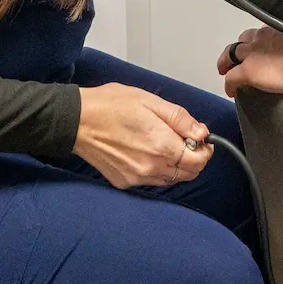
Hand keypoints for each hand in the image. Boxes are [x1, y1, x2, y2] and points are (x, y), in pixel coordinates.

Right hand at [72, 84, 211, 189]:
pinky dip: (156, 170)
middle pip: (188, 174)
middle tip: (187, 141)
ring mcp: (136, 178)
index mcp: (162, 146)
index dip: (205, 150)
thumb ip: (180, 119)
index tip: (201, 140)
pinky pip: (150, 181)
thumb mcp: (151, 102)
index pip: (198, 161)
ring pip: (170, 179)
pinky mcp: (124, 182)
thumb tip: (201, 132)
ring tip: (164, 144)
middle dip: (194, 159)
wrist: (77, 121)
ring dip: (176, 166)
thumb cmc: (111, 105)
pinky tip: (146, 152)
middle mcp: (151, 167)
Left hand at [216, 27, 282, 95]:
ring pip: (231, 54)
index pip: (263, 31)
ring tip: (225, 70)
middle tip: (237, 56)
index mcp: (279, 27)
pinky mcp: (248, 71)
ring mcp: (253, 53)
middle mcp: (263, 36)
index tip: (260, 45)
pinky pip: (231, 78)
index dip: (258, 39)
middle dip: (239, 47)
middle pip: (243, 39)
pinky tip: (231, 91)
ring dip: (227, 62)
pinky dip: (229, 84)